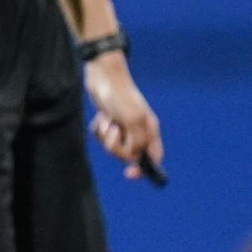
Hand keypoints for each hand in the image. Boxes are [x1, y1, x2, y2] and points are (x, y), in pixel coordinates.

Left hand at [85, 53, 163, 179]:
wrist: (103, 77)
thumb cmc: (121, 96)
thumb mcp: (133, 120)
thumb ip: (136, 141)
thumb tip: (134, 158)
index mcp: (150, 130)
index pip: (153, 157)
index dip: (144, 168)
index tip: (129, 174)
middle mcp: (138, 131)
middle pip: (128, 155)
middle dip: (116, 147)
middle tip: (113, 131)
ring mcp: (123, 127)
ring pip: (112, 147)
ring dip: (105, 136)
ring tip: (106, 120)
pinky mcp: (108, 122)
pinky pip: (101, 138)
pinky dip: (98, 130)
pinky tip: (101, 117)